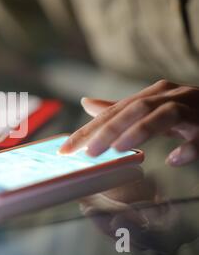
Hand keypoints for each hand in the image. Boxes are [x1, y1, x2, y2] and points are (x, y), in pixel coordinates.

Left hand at [59, 80, 198, 165]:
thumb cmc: (186, 113)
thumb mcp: (150, 109)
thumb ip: (120, 109)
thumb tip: (86, 103)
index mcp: (153, 94)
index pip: (113, 111)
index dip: (88, 129)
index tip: (67, 148)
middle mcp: (171, 96)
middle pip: (134, 109)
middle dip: (107, 130)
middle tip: (87, 152)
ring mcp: (193, 108)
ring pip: (163, 115)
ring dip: (139, 132)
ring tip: (118, 150)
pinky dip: (189, 148)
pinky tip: (176, 160)